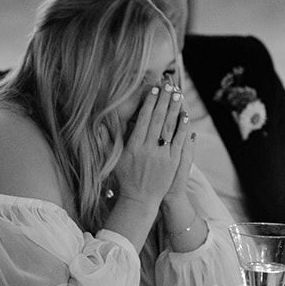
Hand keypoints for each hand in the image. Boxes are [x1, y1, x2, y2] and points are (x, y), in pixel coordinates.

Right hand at [115, 85, 189, 208]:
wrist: (140, 199)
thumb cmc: (125, 178)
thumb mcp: (113, 160)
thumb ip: (107, 142)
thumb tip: (98, 126)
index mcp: (133, 146)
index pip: (143, 119)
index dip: (149, 103)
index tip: (153, 90)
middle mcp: (148, 149)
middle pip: (158, 119)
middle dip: (164, 100)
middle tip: (169, 86)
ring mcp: (162, 155)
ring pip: (170, 127)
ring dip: (175, 109)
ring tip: (178, 94)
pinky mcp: (173, 162)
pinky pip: (179, 141)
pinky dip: (183, 127)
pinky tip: (186, 115)